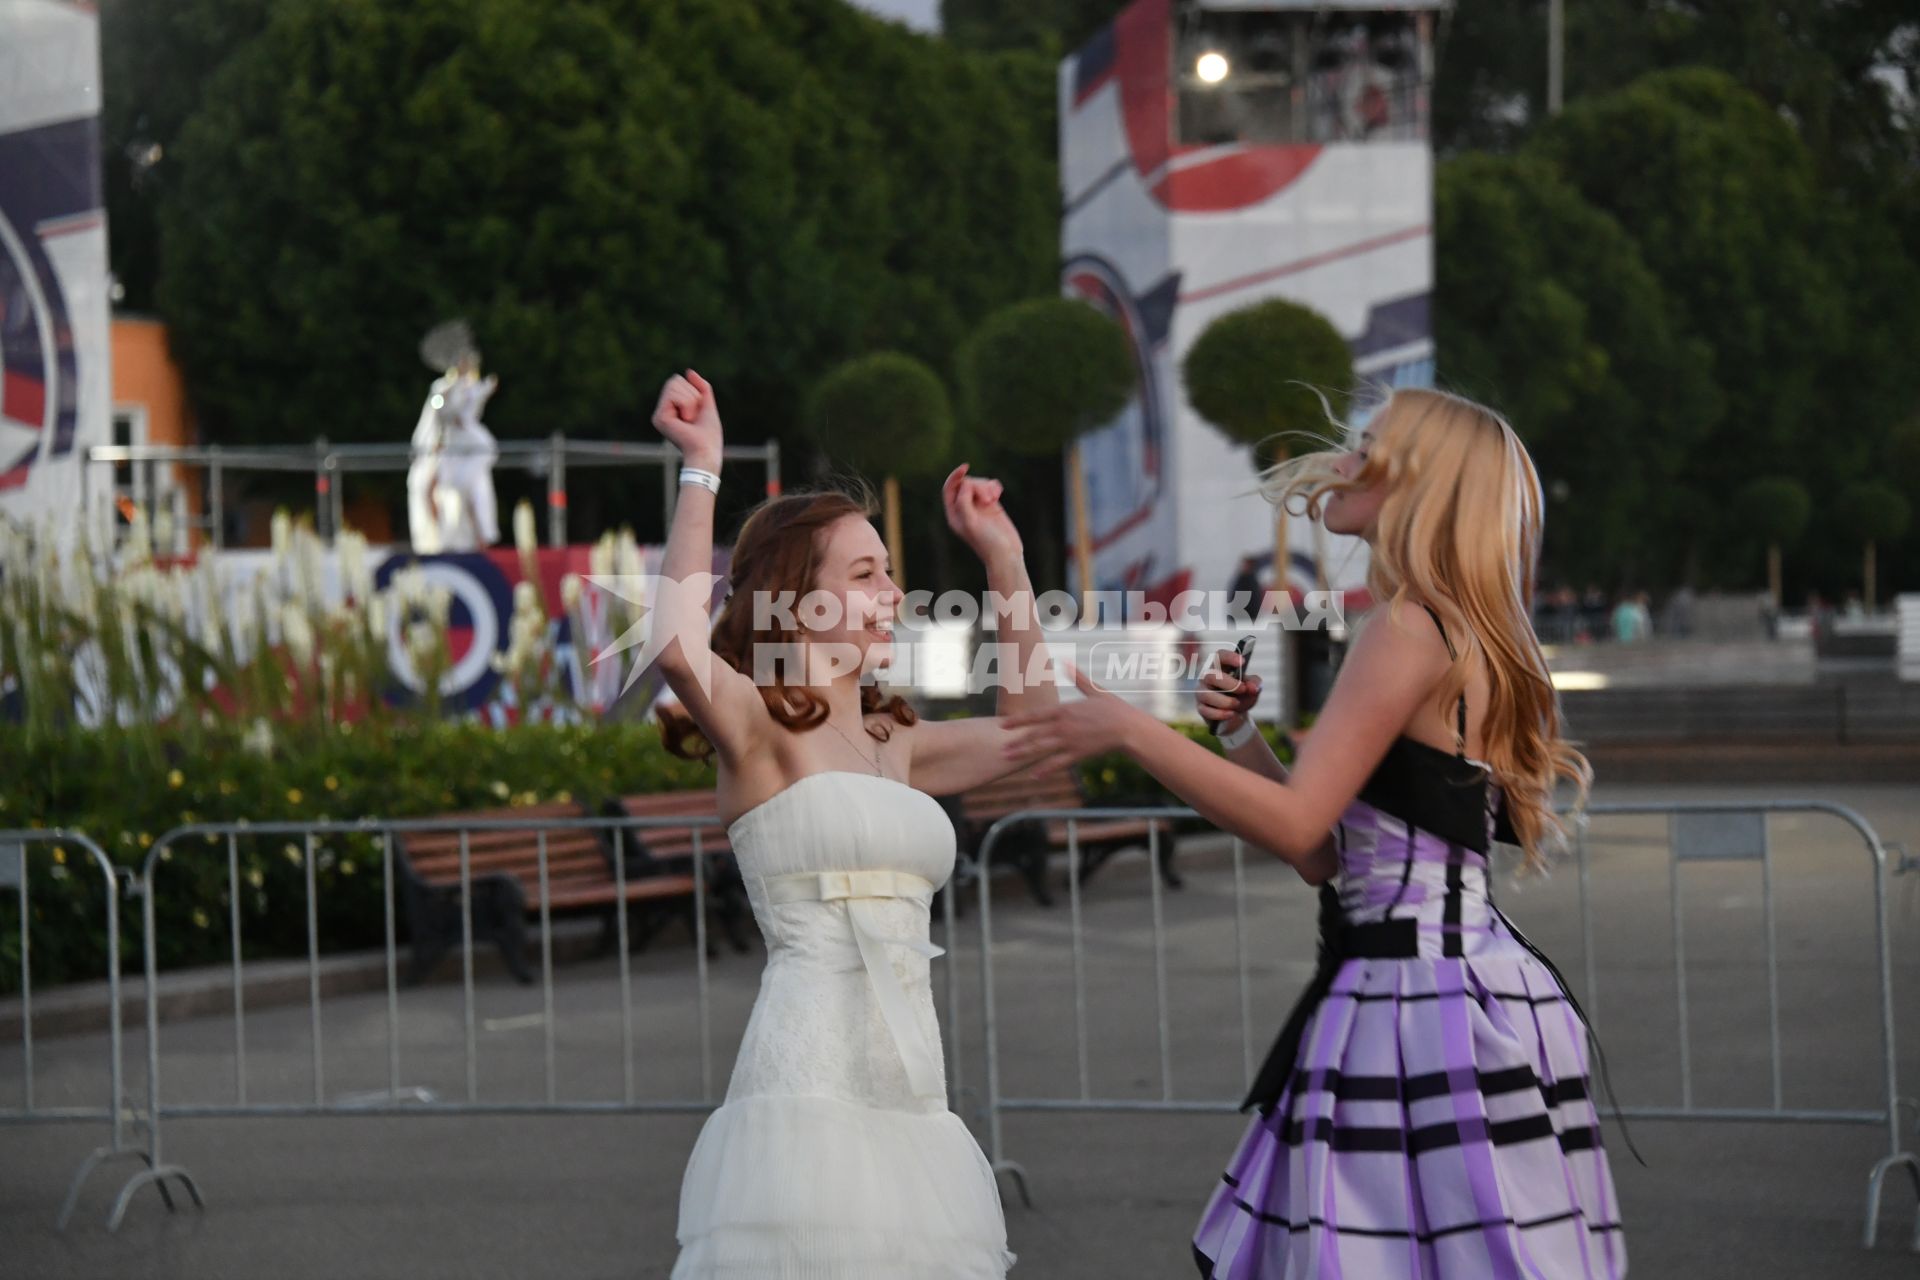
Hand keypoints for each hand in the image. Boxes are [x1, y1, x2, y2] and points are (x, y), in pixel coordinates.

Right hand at [652, 370, 722, 470]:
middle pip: (674, 380)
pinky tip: (685, 421)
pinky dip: (687, 405)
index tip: (697, 413)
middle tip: (694, 416)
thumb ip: (700, 388)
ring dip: (690, 401)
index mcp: (670, 408)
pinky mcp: (659, 417)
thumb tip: (688, 371)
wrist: (706, 451)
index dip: (694, 392)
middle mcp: (661, 411)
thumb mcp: (707, 405)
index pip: (678, 380)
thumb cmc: (709, 434)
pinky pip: (674, 394)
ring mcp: (658, 414)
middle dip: (692, 395)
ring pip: (673, 384)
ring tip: (690, 419)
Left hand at [941, 463, 1021, 566]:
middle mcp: (964, 509)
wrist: (1006, 554)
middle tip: (988, 499)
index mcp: (954, 514)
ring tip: (994, 498)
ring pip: (979, 484)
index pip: (949, 488)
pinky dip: (994, 486)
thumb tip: (965, 484)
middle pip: (966, 484)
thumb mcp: (971, 522)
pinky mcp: (992, 505)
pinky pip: (990, 487)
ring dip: (987, 487)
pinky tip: (999, 493)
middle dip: (977, 486)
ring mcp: (978, 506)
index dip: (956, 476)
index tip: (965, 467)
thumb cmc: (986, 542)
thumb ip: (963, 502)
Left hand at [1000, 663, 1138, 771]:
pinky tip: (1034, 775)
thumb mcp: (1095, 691)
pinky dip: (1045, 769)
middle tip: (1001, 749)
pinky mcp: (1079, 754)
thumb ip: (1078, 678)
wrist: (1128, 728)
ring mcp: (1070, 741)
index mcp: (1065, 710)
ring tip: (1009, 759)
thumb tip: (1067, 663)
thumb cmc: (1113, 708)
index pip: (1035, 716)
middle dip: (1016, 742)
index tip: (1002, 725)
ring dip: (1024, 754)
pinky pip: (1058, 763)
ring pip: (1042, 749)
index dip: (1017, 721)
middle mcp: (1064, 726)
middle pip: (1034, 734)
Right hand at [1197, 647, 1261, 733]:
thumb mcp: (1252, 688)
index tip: (1243, 662)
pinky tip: (1231, 714)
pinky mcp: (1201, 707)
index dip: (1229, 657)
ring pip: (1206, 694)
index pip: (1220, 656)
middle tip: (1243, 689)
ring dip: (1225, 701)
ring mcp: (1202, 692)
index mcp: (1220, 667)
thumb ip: (1255, 684)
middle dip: (1229, 684)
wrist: (1237, 714)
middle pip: (1211, 675)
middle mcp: (1207, 677)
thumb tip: (1252, 687)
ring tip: (1237, 704)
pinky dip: (1220, 713)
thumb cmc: (1242, 695)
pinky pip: (1206, 710)